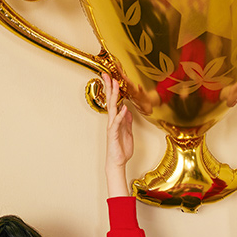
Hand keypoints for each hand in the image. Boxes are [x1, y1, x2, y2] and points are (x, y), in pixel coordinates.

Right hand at [105, 73, 132, 195]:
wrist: (117, 162)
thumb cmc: (121, 149)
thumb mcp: (127, 132)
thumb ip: (127, 121)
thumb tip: (127, 111)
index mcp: (116, 120)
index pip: (115, 102)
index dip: (114, 91)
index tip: (114, 79)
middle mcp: (112, 121)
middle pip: (111, 101)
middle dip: (110, 88)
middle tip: (108, 75)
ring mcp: (112, 127)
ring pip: (112, 108)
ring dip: (114, 96)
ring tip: (114, 85)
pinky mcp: (113, 134)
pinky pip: (117, 123)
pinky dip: (120, 115)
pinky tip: (123, 108)